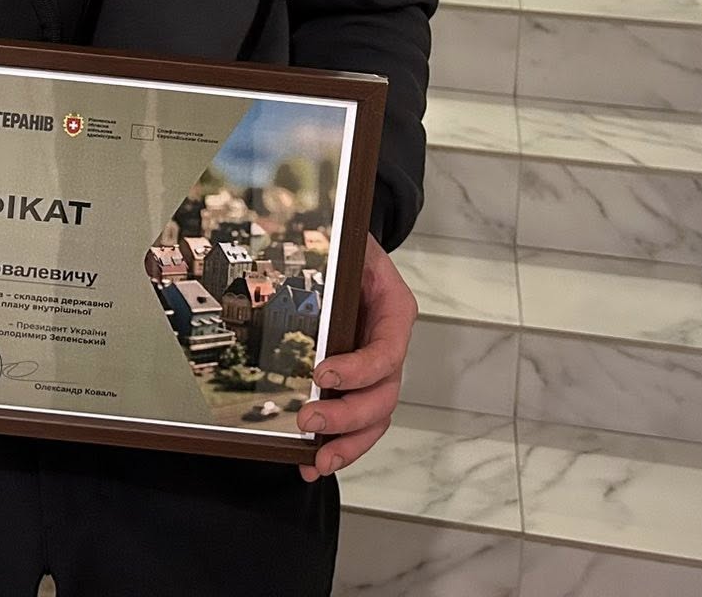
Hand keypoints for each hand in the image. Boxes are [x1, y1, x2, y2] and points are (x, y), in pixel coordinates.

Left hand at [296, 233, 415, 481]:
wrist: (345, 251)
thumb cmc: (347, 244)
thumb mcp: (351, 239)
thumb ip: (342, 250)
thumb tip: (308, 250)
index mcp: (394, 311)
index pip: (386, 351)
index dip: (359, 370)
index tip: (323, 374)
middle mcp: (388, 346)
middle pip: (382, 396)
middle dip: (347, 417)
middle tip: (308, 421)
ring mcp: (373, 370)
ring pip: (373, 419)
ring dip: (346, 444)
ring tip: (315, 461)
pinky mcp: (353, 384)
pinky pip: (354, 423)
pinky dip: (335, 446)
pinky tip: (308, 464)